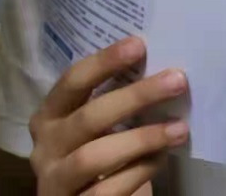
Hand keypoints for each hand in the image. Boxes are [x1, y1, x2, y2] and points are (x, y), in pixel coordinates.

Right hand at [29, 37, 188, 194]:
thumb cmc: (97, 147)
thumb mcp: (98, 121)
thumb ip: (115, 97)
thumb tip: (162, 67)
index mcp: (50, 114)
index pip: (73, 81)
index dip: (104, 62)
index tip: (139, 44)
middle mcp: (46, 146)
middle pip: (89, 117)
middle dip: (136, 97)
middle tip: (176, 80)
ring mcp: (55, 180)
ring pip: (94, 156)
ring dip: (142, 139)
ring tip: (179, 128)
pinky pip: (107, 190)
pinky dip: (139, 170)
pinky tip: (162, 157)